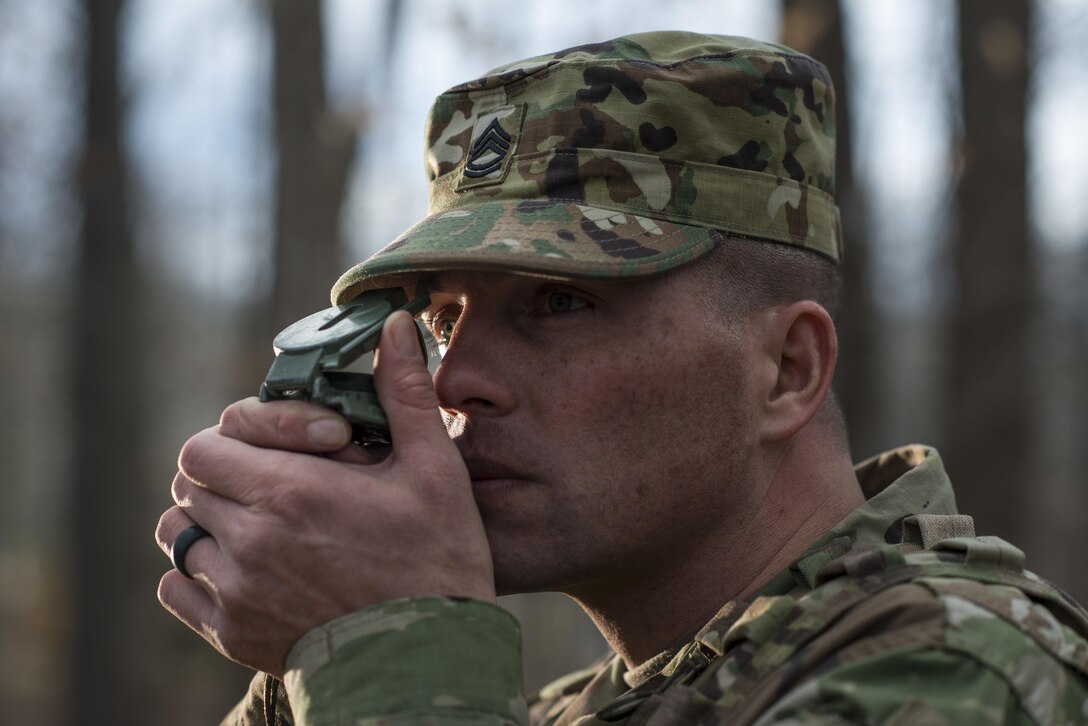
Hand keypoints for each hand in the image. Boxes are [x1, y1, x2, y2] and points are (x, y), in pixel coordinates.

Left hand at [155, 311, 494, 675]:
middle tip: (276, 478)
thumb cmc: (439, 562)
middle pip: (190, 480)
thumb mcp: (434, 471)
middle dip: (228, 469)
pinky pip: (175, 588)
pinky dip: (196, 571)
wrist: (431, 662)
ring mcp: (236, 592)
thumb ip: (403, 393)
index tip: (294, 447)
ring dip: (208, 516)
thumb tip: (392, 325)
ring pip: (177, 532)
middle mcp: (251, 540)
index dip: (244, 433)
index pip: (209, 442)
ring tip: (258, 521)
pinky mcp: (232, 633)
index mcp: (293, 491)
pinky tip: (245, 567)